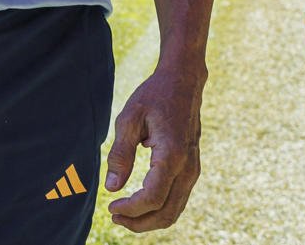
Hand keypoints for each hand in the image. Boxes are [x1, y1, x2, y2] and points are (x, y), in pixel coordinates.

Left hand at [104, 66, 203, 232]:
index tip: (110, 207)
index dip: (130, 209)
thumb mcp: (129, 118)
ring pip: (174, 211)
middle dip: (139, 223)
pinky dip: (159, 209)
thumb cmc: (154, 96)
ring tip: (123, 213)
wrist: (184, 81)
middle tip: (114, 216)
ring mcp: (193, 170)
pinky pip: (178, 200)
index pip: (152, 198)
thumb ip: (120, 154)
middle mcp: (188, 167)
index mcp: (171, 155)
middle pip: (166, 213)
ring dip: (149, 220)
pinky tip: (139, 204)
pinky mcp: (192, 169)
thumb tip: (111, 187)